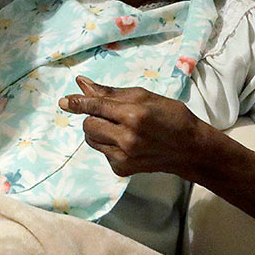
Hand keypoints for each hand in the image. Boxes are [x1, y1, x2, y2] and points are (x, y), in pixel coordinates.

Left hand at [59, 75, 201, 177]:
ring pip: (91, 139)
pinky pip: (102, 152)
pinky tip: (127, 142)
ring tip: (119, 127)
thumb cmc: (171, 116)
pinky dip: (108, 144)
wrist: (190, 149)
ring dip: (98, 130)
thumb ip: (110, 93)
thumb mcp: (144, 96)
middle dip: (92, 116)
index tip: (64, 101)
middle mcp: (126, 138)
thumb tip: (82, 84)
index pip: (95, 106)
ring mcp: (123, 157)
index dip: (78, 103)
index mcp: (133, 115)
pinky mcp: (122, 169)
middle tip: (110, 114)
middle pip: (88, 125)